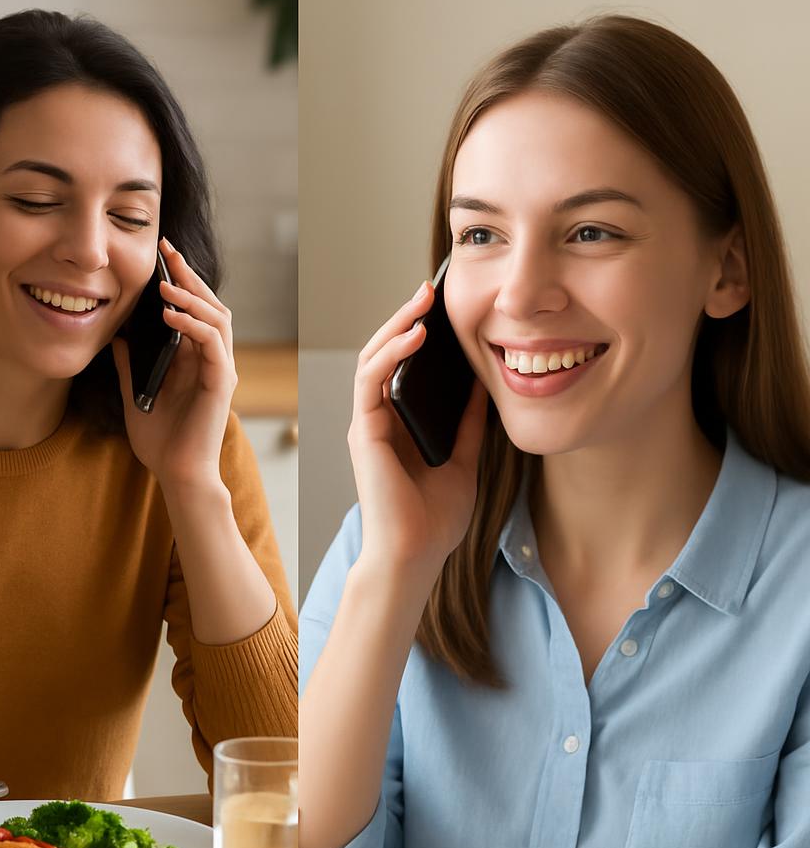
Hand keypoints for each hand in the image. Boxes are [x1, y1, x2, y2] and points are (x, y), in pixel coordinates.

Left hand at [112, 238, 236, 488]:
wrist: (176, 474)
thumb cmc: (161, 442)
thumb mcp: (134, 394)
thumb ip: (129, 366)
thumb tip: (117, 336)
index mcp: (195, 360)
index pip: (194, 310)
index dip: (181, 281)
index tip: (162, 256)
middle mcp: (212, 360)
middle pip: (210, 305)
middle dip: (190, 275)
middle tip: (168, 251)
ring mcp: (220, 370)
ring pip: (217, 318)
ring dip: (192, 296)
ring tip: (165, 282)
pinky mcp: (221, 383)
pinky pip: (212, 344)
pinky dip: (193, 324)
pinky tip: (170, 314)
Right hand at [348, 279, 488, 574]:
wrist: (415, 556)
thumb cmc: (434, 519)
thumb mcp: (462, 460)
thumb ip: (466, 424)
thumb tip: (483, 385)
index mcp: (399, 425)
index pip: (403, 367)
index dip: (419, 336)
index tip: (444, 309)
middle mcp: (378, 419)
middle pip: (385, 354)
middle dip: (406, 319)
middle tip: (430, 291)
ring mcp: (368, 424)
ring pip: (373, 358)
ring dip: (396, 325)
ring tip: (423, 301)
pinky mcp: (364, 431)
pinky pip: (370, 380)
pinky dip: (391, 353)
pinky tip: (416, 335)